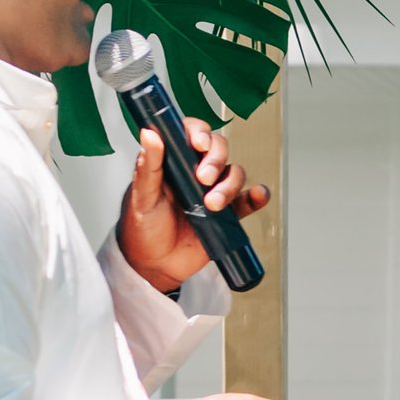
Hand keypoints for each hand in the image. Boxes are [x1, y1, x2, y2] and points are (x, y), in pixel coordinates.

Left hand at [118, 118, 266, 292]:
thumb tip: (149, 133)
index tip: (198, 144)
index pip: (191, 134)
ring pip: (234, 173)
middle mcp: (195, 172)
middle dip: (216, 160)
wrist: (154, 266)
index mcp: (173, 162)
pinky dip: (257, 195)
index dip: (199, 133)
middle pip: (218, 149)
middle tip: (203, 179)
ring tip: (213, 204)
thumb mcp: (141, 195)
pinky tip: (258, 195)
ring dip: (229, 185)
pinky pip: (247, 200)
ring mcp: (213, 191)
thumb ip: (148, 165)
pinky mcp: (227, 214)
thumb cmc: (141, 229)